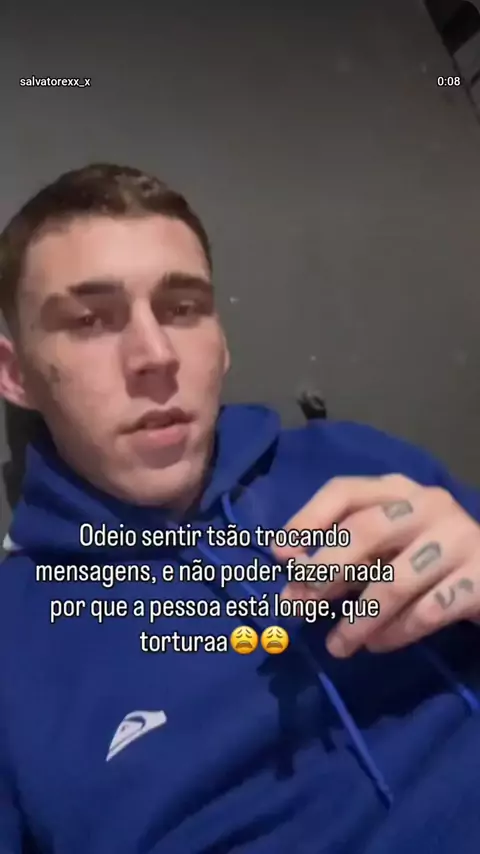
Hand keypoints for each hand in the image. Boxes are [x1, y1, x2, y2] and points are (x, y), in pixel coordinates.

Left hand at [272, 475, 479, 656]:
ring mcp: (458, 538)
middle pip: (366, 531)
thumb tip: (291, 589)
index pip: (344, 490)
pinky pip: (427, 612)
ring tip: (337, 646)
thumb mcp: (382, 552)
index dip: (307, 519)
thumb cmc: (425, 558)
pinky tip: (377, 645)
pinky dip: (395, 633)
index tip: (279, 555)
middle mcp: (428, 504)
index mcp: (397, 490)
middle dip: (326, 570)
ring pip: (395, 581)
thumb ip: (340, 563)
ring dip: (358, 618)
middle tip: (299, 603)